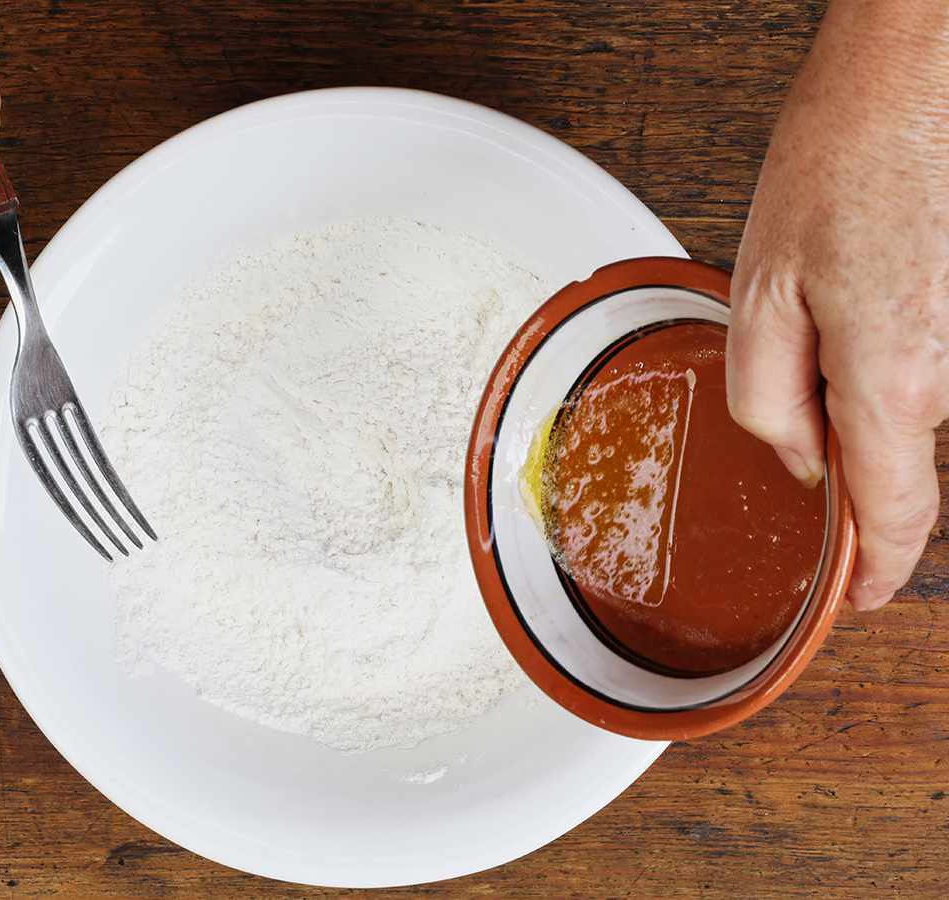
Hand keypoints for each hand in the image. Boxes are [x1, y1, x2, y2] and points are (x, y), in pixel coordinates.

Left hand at [727, 0, 948, 611]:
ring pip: (912, 403)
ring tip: (831, 305)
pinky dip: (894, 351)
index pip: (892, 512)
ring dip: (866, 385)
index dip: (873, 569)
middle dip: (843, 445)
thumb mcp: (761, 285)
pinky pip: (934, 361)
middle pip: (894, 452)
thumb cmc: (847, 156)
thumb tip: (797, 459)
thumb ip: (766, 395)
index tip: (858, 595)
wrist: (927, 68)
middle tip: (804, 384)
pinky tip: (867, 293)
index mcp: (892, 372)